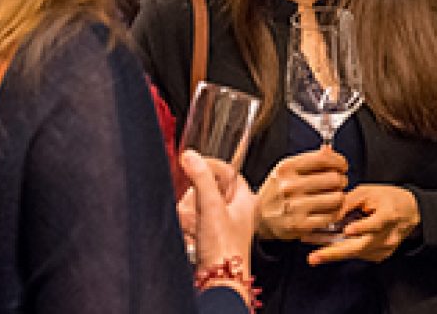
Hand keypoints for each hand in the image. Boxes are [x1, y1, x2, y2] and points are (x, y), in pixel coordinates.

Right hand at [177, 151, 255, 268]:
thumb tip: (191, 156)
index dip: (211, 166)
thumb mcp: (211, 206)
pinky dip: (189, 224)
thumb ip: (200, 178)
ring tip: (192, 221)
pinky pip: (196, 222)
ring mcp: (226, 225)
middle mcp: (238, 210)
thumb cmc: (225, 248)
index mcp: (246, 198)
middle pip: (211, 188)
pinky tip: (190, 232)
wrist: (220, 280)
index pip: (228, 171)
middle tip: (192, 200)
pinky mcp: (213, 237)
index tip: (194, 163)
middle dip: (196, 194)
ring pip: (201, 206)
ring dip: (191, 211)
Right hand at [255, 147, 348, 241]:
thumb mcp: (286, 170)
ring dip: (339, 197)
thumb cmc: (276, 191)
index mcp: (287, 168)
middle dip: (341, 180)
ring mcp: (295, 206)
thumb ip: (309, 159)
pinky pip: (332, 216)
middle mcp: (290, 186)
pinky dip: (335, 213)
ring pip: (337, 198)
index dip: (339, 162)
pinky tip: (329, 210)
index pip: (323, 159)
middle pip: (334, 178)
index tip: (342, 166)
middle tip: (338, 184)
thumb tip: (329, 149)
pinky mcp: (300, 225)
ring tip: (333, 197)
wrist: (258, 218)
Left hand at [306, 184, 419, 265]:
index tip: (348, 230)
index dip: (362, 227)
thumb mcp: (368, 192)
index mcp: (388, 215)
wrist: (410, 211)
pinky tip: (330, 249)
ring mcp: (385, 248)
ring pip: (356, 253)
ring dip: (334, 253)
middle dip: (335, 253)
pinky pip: (359, 255)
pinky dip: (344, 251)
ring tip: (314, 254)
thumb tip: (329, 214)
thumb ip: (349, 202)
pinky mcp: (381, 255)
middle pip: (361, 247)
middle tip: (314, 257)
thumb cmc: (387, 198)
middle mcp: (388, 235)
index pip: (376, 223)